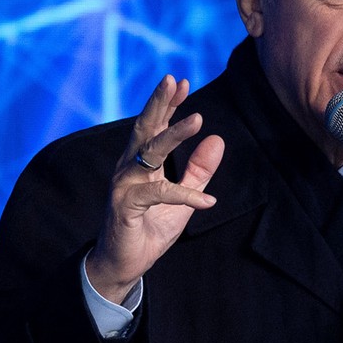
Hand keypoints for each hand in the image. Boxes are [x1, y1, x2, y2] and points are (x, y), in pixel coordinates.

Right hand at [86, 76, 223, 303]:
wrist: (125, 263)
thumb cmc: (150, 227)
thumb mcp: (182, 196)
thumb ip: (198, 170)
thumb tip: (217, 139)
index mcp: (140, 162)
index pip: (154, 125)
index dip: (168, 104)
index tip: (182, 81)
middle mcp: (129, 167)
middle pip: (144, 127)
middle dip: (160, 102)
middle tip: (174, 79)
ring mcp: (124, 185)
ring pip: (150, 152)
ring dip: (174, 134)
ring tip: (198, 119)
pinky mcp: (126, 207)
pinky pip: (158, 194)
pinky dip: (186, 194)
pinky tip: (208, 200)